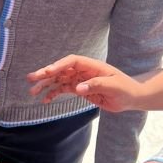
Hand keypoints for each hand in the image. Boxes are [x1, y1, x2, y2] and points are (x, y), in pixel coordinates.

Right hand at [27, 55, 141, 112]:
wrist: (131, 97)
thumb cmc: (126, 89)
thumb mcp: (114, 86)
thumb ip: (96, 85)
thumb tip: (78, 88)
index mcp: (92, 66)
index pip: (72, 62)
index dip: (59, 65)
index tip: (48, 72)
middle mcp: (83, 71)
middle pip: (61, 70)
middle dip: (45, 74)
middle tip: (30, 78)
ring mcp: (80, 80)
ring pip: (59, 80)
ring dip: (46, 85)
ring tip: (32, 92)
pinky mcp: (80, 89)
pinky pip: (63, 90)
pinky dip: (53, 94)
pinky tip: (45, 100)